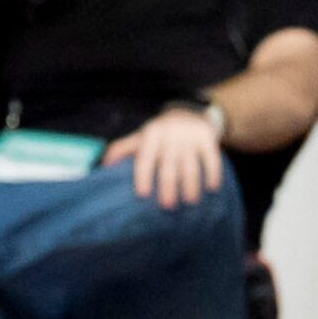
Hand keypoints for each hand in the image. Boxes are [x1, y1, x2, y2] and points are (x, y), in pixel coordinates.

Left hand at [107, 106, 223, 207]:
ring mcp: (189, 136)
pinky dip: (212, 173)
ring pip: (190, 163)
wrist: (189, 113)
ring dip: (190, 184)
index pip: (145, 158)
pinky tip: (212, 188)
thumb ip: (123, 149)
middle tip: (166, 206)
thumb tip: (104, 166)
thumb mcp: (141, 137)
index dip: (143, 176)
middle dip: (167, 186)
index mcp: (151, 135)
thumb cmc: (160, 134)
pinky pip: (211, 157)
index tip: (142, 194)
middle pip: (168, 164)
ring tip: (190, 201)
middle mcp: (170, 134)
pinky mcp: (207, 137)